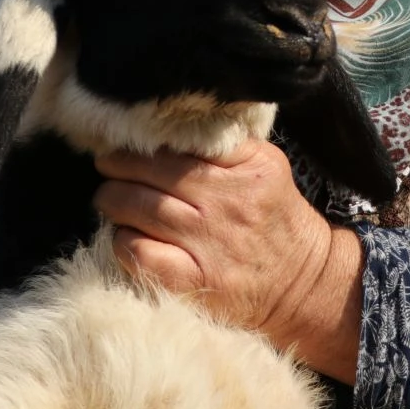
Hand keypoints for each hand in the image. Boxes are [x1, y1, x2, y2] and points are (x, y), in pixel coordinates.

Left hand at [93, 136, 364, 382]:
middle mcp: (229, 202)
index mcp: (250, 167)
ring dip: (112, 199)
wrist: (303, 285)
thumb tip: (168, 123)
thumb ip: (226, 144)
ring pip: (140, 208)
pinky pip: (139, 252)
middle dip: (118, 164)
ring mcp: (210, 243)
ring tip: (107, 196)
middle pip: (154, 170)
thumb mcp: (266, 168)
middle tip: (106, 164)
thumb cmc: (274, 220)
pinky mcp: (195, 280)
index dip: (146, 137)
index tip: (128, 137)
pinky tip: (124, 235)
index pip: (184, 139)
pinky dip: (122, 240)